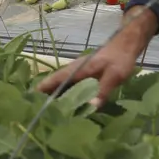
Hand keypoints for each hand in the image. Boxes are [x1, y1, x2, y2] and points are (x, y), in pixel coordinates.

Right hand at [37, 6, 156, 108]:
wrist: (126, 45)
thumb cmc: (120, 59)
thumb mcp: (114, 75)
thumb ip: (102, 90)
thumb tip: (91, 107)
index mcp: (78, 69)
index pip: (57, 79)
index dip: (44, 88)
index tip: (32, 99)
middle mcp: (75, 69)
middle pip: (56, 83)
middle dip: (46, 95)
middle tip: (38, 113)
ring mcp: (79, 72)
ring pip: (63, 85)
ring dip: (56, 96)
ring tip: (49, 113)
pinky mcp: (85, 75)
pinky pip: (71, 86)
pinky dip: (66, 94)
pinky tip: (68, 107)